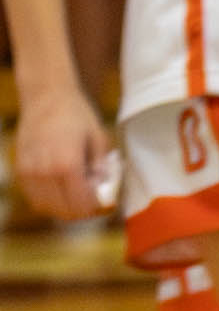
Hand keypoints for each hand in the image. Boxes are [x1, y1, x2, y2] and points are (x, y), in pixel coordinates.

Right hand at [11, 84, 112, 222]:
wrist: (46, 99)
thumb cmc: (76, 115)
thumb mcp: (99, 138)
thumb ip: (101, 167)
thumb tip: (103, 188)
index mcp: (67, 164)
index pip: (81, 203)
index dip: (95, 208)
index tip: (105, 204)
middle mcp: (44, 173)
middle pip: (63, 210)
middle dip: (81, 212)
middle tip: (93, 205)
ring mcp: (29, 173)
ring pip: (46, 207)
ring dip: (63, 209)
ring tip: (79, 200)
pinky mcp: (20, 172)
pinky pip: (34, 198)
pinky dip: (48, 201)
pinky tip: (62, 192)